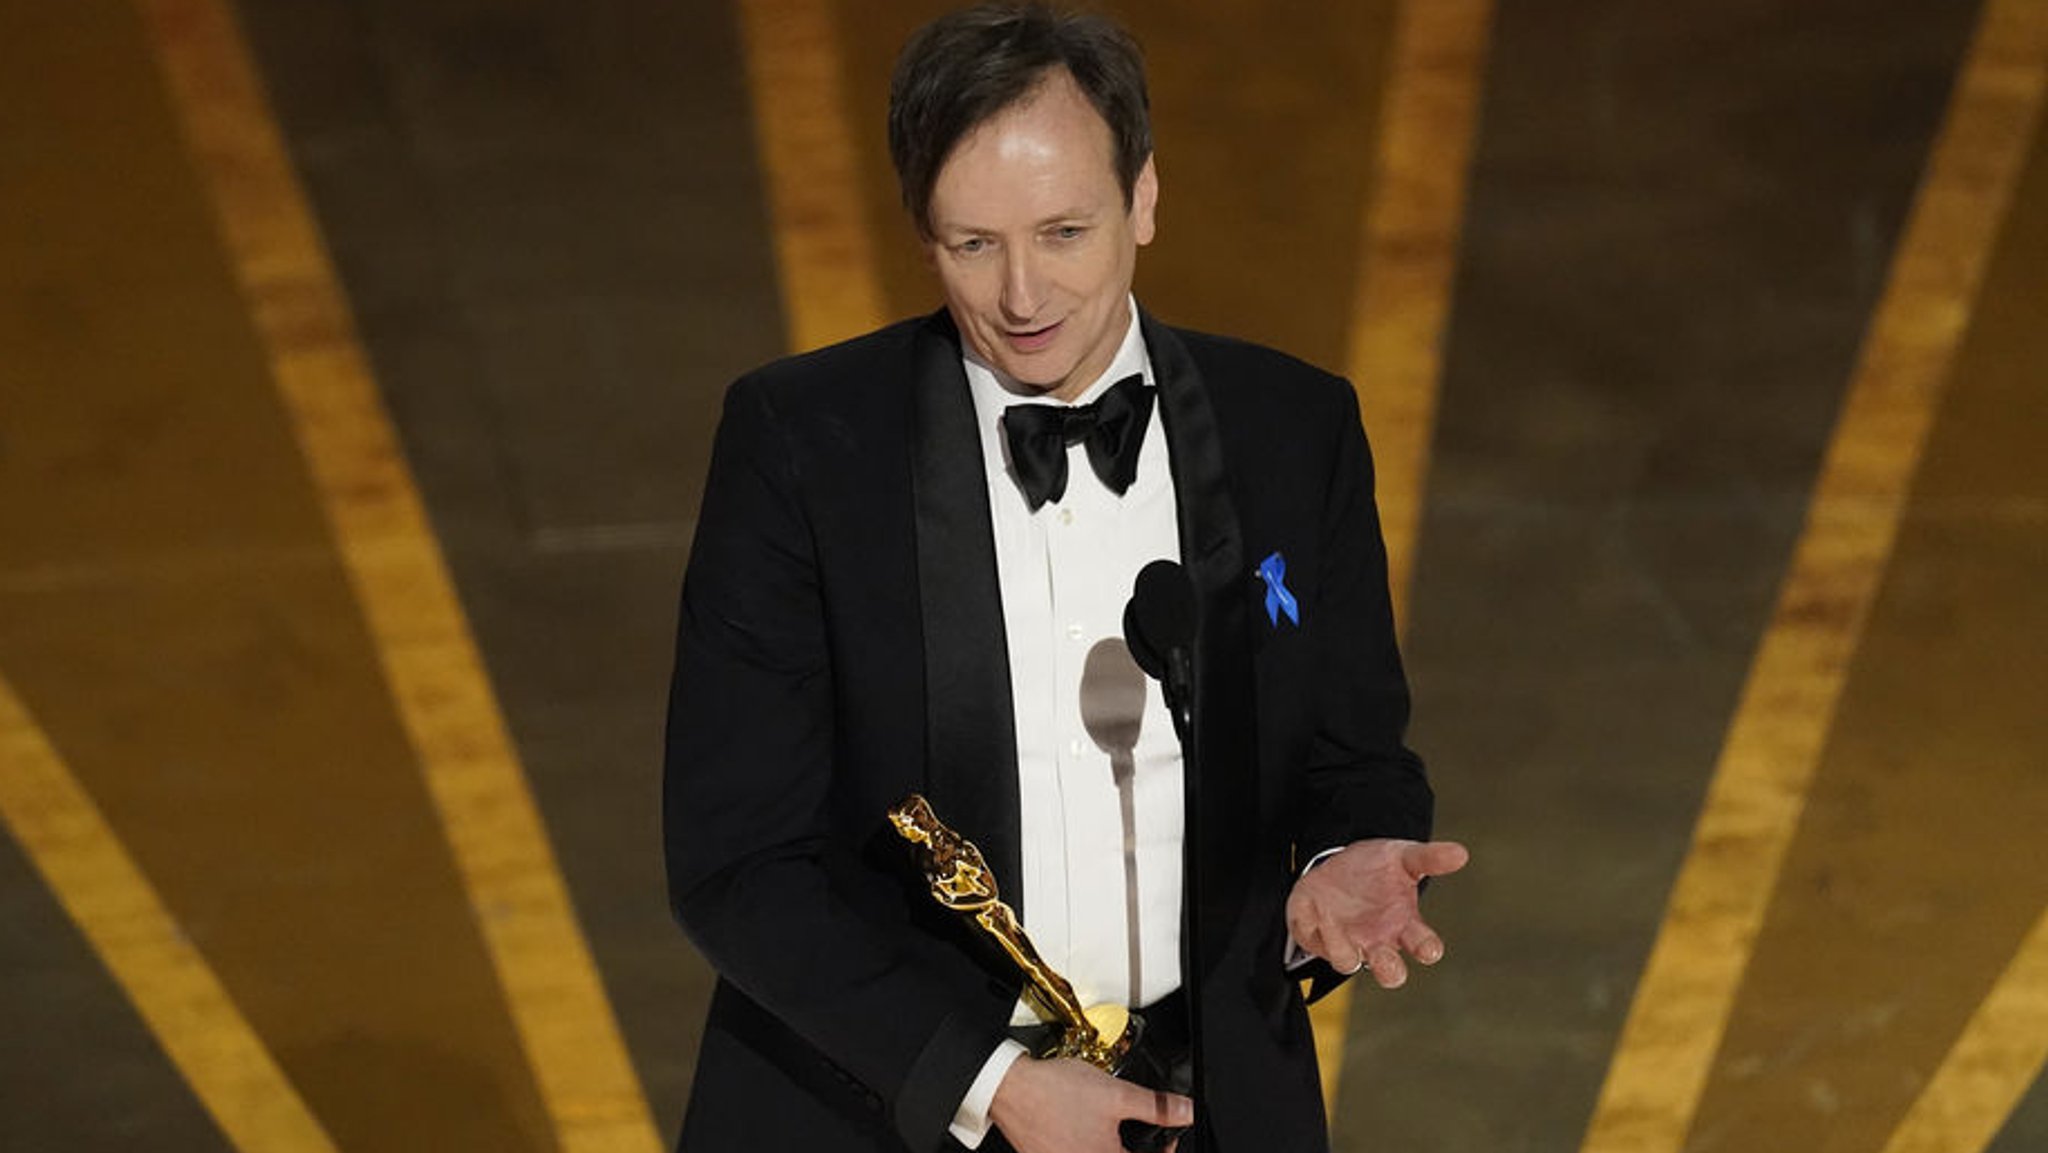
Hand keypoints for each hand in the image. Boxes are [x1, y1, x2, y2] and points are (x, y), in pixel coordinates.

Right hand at [989, 1055, 1191, 1152]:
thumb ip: (1156, 1107)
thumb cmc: (1055, 1091)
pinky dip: (1082, 1143)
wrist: (1010, 1087)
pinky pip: (1072, 1152)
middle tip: (1136, 1128)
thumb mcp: (1116, 1094)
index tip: (1167, 1136)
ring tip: (1107, 1125)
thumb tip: (1186, 1111)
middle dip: (1133, 1146)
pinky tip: (1080, 1127)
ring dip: (1107, 1143)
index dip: (1165, 1151)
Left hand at [1285, 838, 1468, 988]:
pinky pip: (1313, 940)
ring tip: (1334, 918)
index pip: (1423, 946)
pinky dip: (1314, 925)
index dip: (1428, 950)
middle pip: (1389, 971)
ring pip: (1346, 961)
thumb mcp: (1403, 857)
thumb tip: (1461, 853)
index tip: (1430, 949)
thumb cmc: (1378, 868)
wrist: (1338, 861)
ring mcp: (1346, 942)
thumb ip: (1430, 858)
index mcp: (1404, 926)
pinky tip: (1313, 905)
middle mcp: (1377, 942)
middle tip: (1385, 959)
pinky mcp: (1316, 935)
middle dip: (1389, 970)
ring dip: (1341, 946)